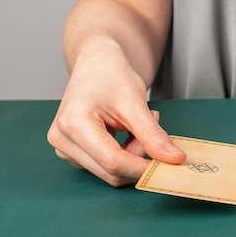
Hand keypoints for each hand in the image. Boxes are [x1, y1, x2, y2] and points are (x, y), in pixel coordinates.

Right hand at [47, 48, 184, 185]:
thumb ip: (153, 134)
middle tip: (153, 125)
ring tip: (138, 123)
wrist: (96, 64)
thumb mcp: (136, 102)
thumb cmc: (111, 75)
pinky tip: (127, 131)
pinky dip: (123, 153)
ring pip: (109, 171)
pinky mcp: (72, 152)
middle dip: (139, 156)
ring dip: (132, 154)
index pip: (113, 162)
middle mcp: (62, 140)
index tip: (169, 162)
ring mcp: (64, 148)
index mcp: (73, 124)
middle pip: (110, 171)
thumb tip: (173, 160)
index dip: (144, 167)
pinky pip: (104, 165)